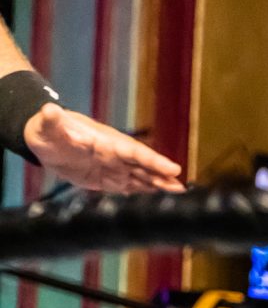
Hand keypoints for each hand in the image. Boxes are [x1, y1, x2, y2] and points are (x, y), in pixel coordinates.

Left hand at [23, 103, 181, 192]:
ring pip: (141, 176)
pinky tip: (160, 197)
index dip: (152, 160)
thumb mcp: (45, 125)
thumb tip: (49, 110)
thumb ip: (51, 120)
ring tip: (179, 192)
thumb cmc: (46, 131)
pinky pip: (131, 186)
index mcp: (105, 142)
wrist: (46, 141)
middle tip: (181, 184)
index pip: (133, 151)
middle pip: (143, 165)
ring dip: (159, 184)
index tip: (172, 168)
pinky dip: (146, 192)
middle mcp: (115, 154)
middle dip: (162, 174)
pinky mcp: (109, 179)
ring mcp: (114, 167)